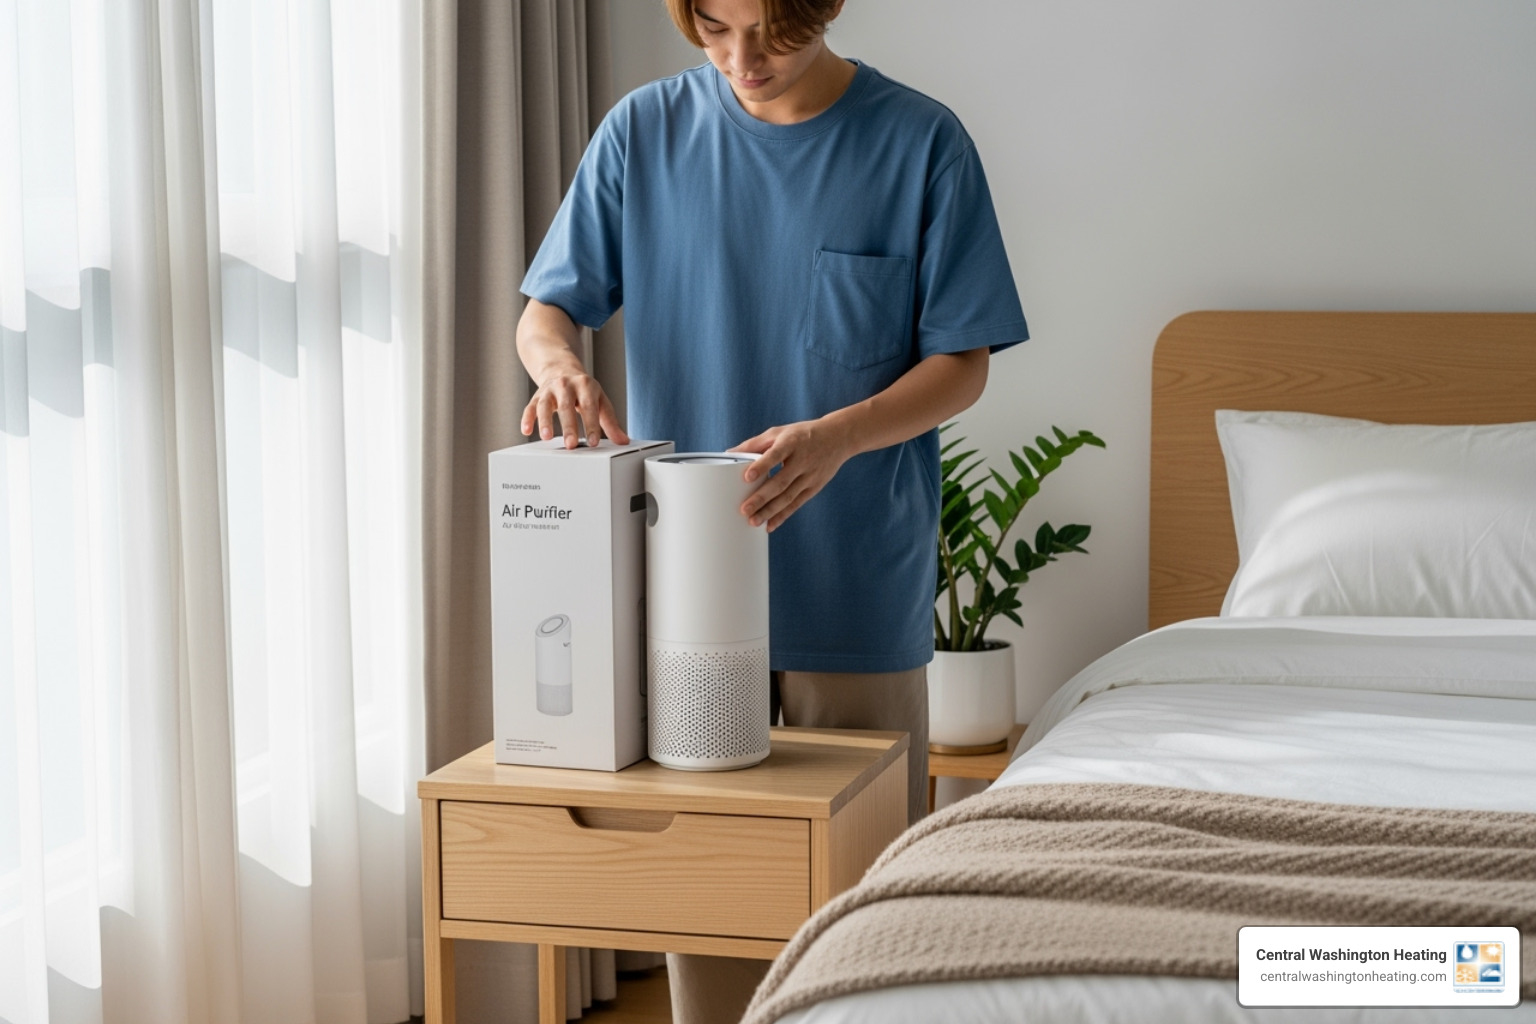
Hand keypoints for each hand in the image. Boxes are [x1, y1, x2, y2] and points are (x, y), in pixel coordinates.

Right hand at [520, 369, 628, 448]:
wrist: (562, 370)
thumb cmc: (584, 390)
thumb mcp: (600, 401)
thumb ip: (610, 422)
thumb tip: (623, 441)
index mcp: (586, 386)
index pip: (589, 407)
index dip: (591, 425)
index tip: (593, 442)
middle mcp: (566, 385)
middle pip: (567, 406)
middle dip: (569, 426)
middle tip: (571, 445)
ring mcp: (550, 390)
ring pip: (545, 405)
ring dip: (545, 421)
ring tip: (547, 437)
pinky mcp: (537, 396)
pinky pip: (530, 407)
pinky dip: (527, 418)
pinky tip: (526, 430)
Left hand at [729, 418, 852, 531]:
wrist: (838, 438)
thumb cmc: (801, 434)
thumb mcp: (779, 432)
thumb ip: (754, 444)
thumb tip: (729, 452)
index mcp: (791, 442)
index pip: (776, 455)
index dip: (762, 466)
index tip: (747, 477)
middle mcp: (802, 460)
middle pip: (781, 482)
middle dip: (762, 498)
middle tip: (744, 510)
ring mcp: (810, 476)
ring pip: (789, 497)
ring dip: (770, 511)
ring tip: (753, 521)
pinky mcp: (815, 487)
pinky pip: (797, 504)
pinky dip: (783, 515)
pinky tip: (770, 525)